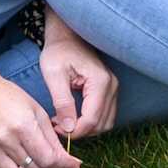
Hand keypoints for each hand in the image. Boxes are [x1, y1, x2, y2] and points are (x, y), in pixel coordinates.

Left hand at [37, 12, 119, 138]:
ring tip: (64, 121)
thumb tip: (68, 128)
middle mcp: (112, 86)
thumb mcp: (53, 75)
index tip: (55, 129)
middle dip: (79, 131)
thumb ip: (62, 102)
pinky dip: (90, 121)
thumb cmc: (58, 52)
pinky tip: (72, 116)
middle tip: (57, 126)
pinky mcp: (110, 90)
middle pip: (101, 123)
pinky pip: (105, 115)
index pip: (92, 119)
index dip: (74, 131)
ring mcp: (113, 88)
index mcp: (100, 81)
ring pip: (105, 122)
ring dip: (85, 128)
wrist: (67, 37)